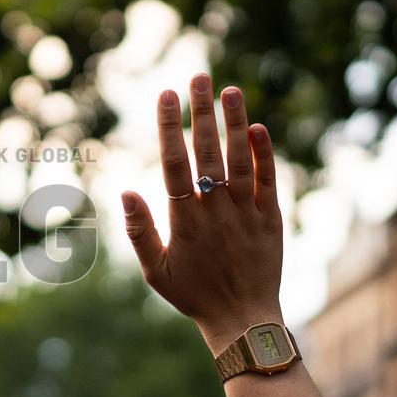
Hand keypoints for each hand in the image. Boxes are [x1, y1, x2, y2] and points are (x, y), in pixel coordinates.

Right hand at [122, 74, 282, 354]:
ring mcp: (246, 212)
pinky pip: (267, 180)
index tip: (166, 96)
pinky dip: (263, 154)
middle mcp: (216, 210)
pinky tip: (258, 128)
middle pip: (207, 151)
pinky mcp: (271, 218)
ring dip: (233, 122)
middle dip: (201, 112)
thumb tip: (126, 190)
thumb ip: (140, 231)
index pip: (174, 163)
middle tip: (197, 77)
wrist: (243, 319)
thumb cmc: (193, 295)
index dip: (169, 127)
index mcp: (185, 220)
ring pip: (239, 158)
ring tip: (229, 89)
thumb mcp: (154, 271)